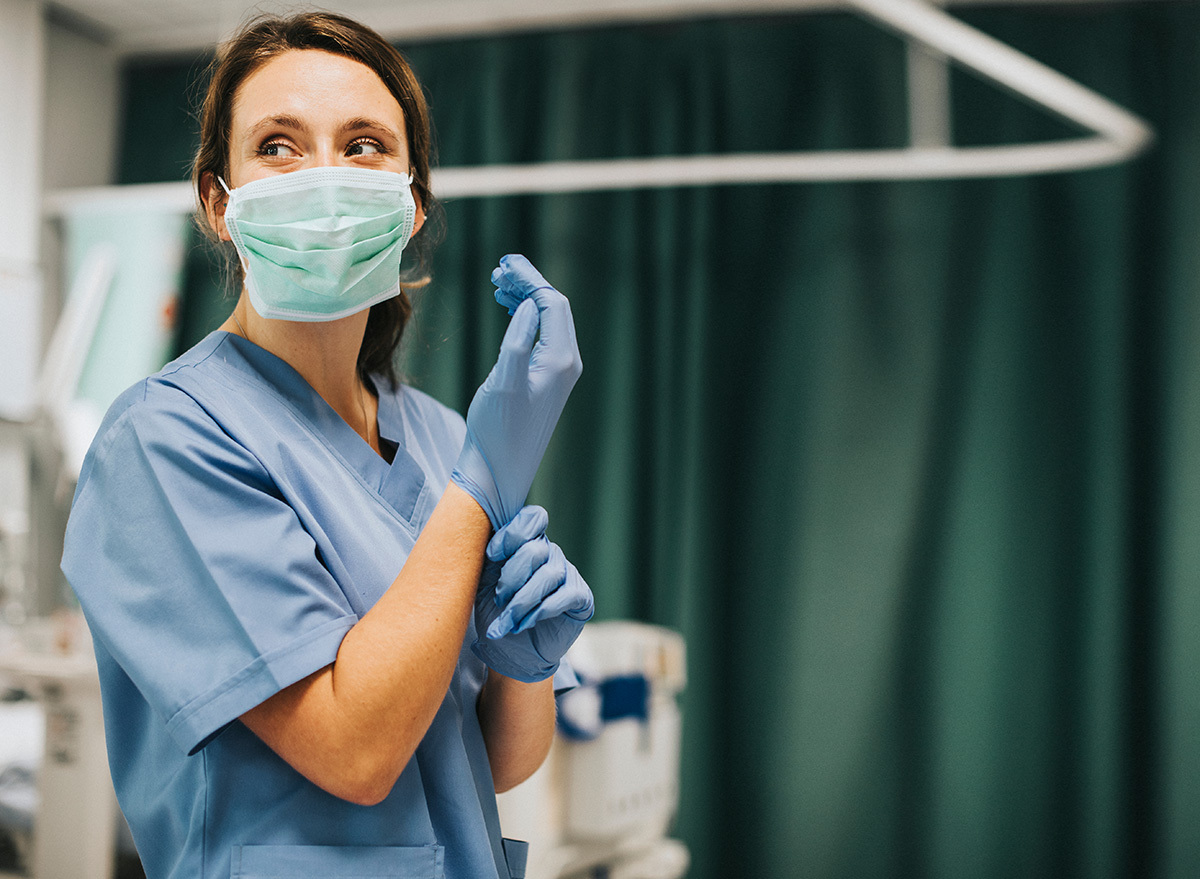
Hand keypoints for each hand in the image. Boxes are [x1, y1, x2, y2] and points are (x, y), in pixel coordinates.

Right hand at [451, 255, 581, 527]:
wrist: (498, 470)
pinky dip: (525, 318)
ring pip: (548, 321)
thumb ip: (518, 340)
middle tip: (498, 270)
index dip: (529, 279)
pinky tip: (507, 311)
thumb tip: (528, 306)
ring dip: (525, 299)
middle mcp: (566, 364)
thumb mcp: (503, 382)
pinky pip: (542, 337)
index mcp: (559, 360)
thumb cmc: (497, 430)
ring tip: (498, 285)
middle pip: (554, 307)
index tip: (504, 264)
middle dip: (528, 284)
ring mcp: (559, 373)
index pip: (552, 303)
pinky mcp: (547, 381)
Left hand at [473, 505, 593, 682]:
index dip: (512, 533)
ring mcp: (568, 574)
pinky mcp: (581, 597)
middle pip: (536, 548)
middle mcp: (550, 553)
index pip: (532, 519)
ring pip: (549, 574)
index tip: (491, 555)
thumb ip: (489, 557)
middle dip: (512, 576)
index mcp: (527, 543)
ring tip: (507, 620)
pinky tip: (526, 623)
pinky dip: (541, 611)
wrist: (510, 652)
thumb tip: (480, 534)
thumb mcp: (484, 582)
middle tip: (499, 599)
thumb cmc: (495, 613)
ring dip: (522, 600)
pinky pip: (566, 595)